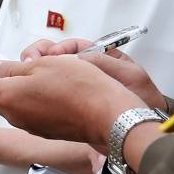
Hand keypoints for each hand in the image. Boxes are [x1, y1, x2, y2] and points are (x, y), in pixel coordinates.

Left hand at [0, 55, 143, 151]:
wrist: (110, 117)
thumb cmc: (79, 87)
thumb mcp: (43, 66)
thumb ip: (12, 68)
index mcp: (6, 96)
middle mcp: (13, 115)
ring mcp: (29, 125)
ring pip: (7, 104)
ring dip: (3, 89)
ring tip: (3, 75)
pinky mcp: (45, 129)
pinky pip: (25, 111)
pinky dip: (21, 98)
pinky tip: (28, 88)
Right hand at [15, 41, 165, 110]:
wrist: (144, 126)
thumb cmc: (143, 97)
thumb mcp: (128, 73)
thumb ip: (103, 62)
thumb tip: (76, 57)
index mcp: (99, 57)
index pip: (71, 46)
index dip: (57, 48)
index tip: (51, 54)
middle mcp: (84, 69)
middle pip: (54, 57)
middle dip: (40, 56)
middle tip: (31, 61)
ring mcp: (75, 86)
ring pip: (48, 74)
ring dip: (36, 72)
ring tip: (28, 76)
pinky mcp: (70, 102)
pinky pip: (50, 93)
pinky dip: (39, 91)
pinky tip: (34, 94)